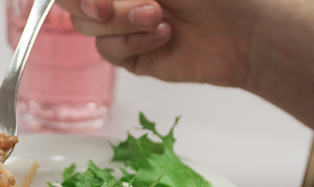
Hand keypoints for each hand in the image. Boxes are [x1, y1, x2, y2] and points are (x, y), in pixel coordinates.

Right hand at [56, 0, 262, 86]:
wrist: (245, 30)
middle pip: (68, 1)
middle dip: (85, 1)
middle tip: (105, 4)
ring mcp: (121, 24)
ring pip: (87, 25)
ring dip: (120, 20)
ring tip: (158, 16)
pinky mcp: (130, 55)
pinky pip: (108, 50)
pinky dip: (132, 42)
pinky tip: (163, 35)